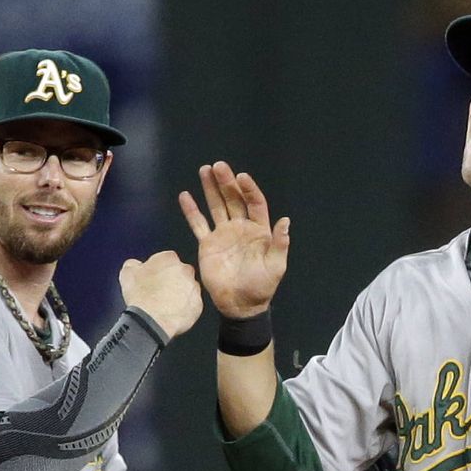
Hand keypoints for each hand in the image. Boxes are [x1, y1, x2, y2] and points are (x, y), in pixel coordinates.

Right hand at [118, 250, 202, 339]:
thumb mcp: (127, 273)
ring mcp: (193, 288)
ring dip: (180, 293)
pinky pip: (192, 304)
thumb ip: (134, 264)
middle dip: (173, 279)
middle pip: (181, 272)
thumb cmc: (140, 297)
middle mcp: (185, 271)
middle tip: (160, 291)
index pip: (167, 258)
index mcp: (168, 259)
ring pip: (188, 288)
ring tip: (166, 304)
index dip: (159, 269)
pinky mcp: (198, 304)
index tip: (154, 277)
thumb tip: (135, 265)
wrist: (151, 321)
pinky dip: (185, 307)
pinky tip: (173, 312)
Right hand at [179, 161, 289, 318]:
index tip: (241, 176)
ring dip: (210, 188)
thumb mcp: (276, 266)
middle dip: (226, 182)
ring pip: (216, 206)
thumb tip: (286, 220)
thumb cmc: (261, 285)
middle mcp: (241, 227)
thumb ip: (280, 243)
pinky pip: (198, 224)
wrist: (240, 304)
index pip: (255, 203)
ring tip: (204, 170)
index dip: (249, 189)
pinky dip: (191, 211)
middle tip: (218, 166)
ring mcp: (223, 234)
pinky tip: (185, 196)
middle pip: (233, 199)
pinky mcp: (207, 244)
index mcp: (259, 230)